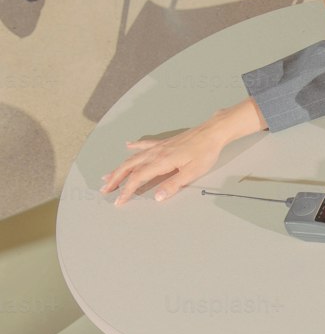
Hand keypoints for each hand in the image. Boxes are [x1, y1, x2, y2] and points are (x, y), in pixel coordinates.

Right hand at [100, 119, 226, 205]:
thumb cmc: (204, 152)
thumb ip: (173, 185)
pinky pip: (144, 144)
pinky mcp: (164, 142)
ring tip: (108, 174)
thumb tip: (157, 197)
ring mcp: (158, 146)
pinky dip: (134, 146)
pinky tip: (127, 145)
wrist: (211, 132)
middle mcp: (155, 153)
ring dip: (119, 166)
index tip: (118, 201)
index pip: (137, 178)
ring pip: (133, 157)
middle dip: (115, 179)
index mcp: (161, 162)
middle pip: (129, 167)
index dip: (126, 191)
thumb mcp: (191, 172)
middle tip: (104, 189)